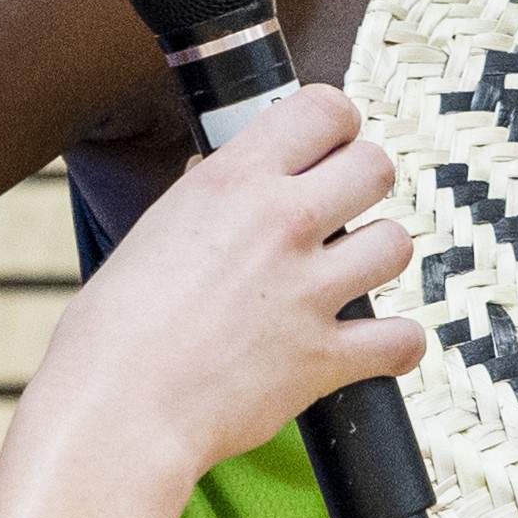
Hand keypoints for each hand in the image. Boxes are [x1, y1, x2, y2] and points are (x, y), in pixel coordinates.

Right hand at [44, 85, 422, 481]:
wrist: (118, 408)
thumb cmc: (114, 328)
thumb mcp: (155, 229)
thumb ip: (207, 200)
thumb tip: (229, 181)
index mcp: (232, 181)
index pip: (324, 110)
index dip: (337, 125)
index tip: (332, 144)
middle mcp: (281, 223)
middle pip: (376, 166)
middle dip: (365, 183)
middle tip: (344, 208)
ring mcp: (310, 290)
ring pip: (397, 243)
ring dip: (379, 256)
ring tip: (353, 271)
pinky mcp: (325, 356)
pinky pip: (402, 339)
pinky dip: (397, 345)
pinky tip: (377, 344)